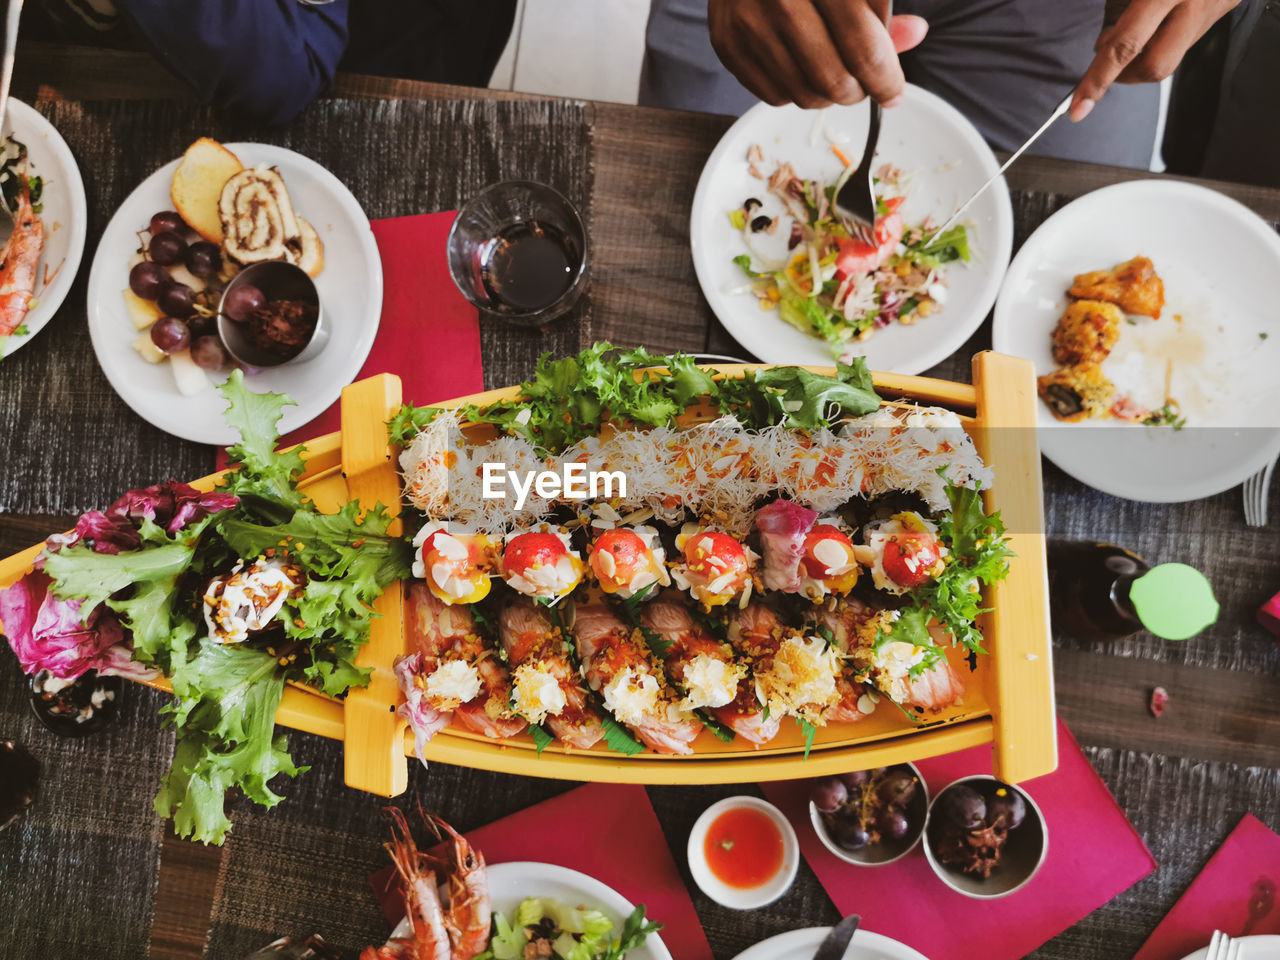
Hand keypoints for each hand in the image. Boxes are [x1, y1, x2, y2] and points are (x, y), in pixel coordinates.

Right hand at [708, 0, 928, 109]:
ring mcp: (748, 23)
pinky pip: (773, 95)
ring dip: (827, 94)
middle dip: (858, 92)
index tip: (893, 93)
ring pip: (804, 95)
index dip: (886, 80)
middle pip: (833, 81)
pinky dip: (795, 89)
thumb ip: (880, 5)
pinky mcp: (726, 42)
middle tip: (862, 83)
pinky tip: (799, 63)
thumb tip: (914, 34)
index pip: (863, 49)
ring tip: (831, 69)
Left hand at [1071, 0, 1238, 120]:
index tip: (1077, 108)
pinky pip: (1186, 34)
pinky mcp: (1225, 5)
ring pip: (1172, 54)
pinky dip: (1163, 34)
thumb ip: (1117, 2)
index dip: (1097, 81)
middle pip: (1154, 67)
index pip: (1125, 46)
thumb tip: (1102, 39)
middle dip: (1124, 74)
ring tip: (1131, 26)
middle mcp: (1194, 3)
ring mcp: (1215, 7)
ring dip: (1143, 53)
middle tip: (1105, 54)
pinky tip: (1157, 15)